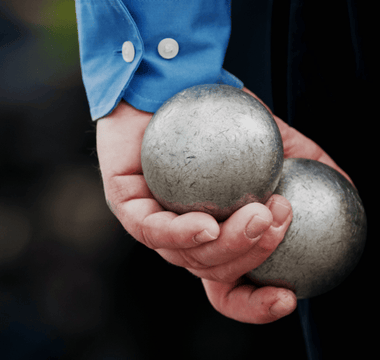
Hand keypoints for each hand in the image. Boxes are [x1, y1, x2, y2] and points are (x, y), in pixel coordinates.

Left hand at [96, 87, 350, 324]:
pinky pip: (151, 230)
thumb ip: (304, 164)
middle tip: (279, 217)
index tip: (288, 296)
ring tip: (260, 212)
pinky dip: (182, 233)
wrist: (173, 79)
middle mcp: (182, 238)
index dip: (257, 304)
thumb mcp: (272, 139)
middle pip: (216, 273)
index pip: (231, 286)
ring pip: (189, 257)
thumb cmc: (221, 114)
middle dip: (255, 255)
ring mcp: (153, 225)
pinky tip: (208, 224)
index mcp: (213, 235)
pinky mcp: (127, 204)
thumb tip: (344, 187)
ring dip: (230, 243)